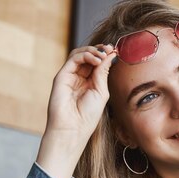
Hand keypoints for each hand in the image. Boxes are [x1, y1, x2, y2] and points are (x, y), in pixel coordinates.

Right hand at [37, 44, 116, 177]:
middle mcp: (79, 78)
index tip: (116, 50)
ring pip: (79, 54)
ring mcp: (70, 76)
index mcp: (90, 83)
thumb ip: (103, 72)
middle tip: (110, 48)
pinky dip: (85, 55)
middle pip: (88, 56)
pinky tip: (96, 59)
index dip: (106, 55)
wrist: (72, 129)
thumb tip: (111, 54)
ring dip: (93, 51)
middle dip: (100, 50)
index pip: (97, 63)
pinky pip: (72, 59)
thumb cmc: (88, 115)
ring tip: (103, 54)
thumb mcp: (101, 91)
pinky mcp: (61, 76)